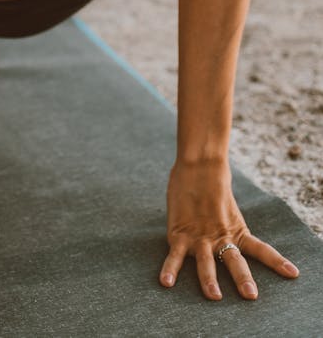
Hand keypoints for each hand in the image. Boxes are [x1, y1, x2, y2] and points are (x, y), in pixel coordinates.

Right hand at [160, 159, 299, 299]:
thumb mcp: (227, 208)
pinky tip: (166, 283)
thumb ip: (226, 225)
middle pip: (235, 260)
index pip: (261, 249)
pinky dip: (170, 270)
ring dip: (209, 279)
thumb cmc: (212, 184)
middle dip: (243, 278)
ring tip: (214, 296)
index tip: (293, 274)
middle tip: (250, 295)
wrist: (198, 163)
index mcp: (236, 230)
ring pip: (206, 262)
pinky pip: (175, 256)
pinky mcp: (179, 235)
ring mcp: (199, 237)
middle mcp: (220, 237)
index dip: (277, 262)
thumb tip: (225, 234)